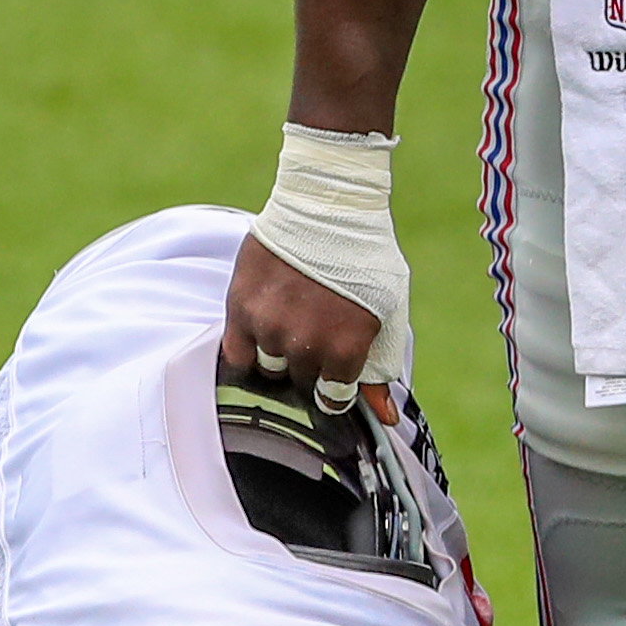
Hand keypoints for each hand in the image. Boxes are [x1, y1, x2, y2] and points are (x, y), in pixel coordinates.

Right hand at [223, 236, 393, 413]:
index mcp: (346, 347)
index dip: (334, 391)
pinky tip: (263, 332)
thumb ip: (380, 368)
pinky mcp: (240, 307)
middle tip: (315, 339)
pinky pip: (236, 353)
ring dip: (280, 355)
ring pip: (269, 368)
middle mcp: (304, 343)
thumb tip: (385, 420)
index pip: (333, 399)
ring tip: (292, 324)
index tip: (333, 380)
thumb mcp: (388, 312)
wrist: (327, 206)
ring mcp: (269, 326)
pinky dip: (249, 349)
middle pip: (300, 383)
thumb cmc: (365, 259)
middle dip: (310, 368)